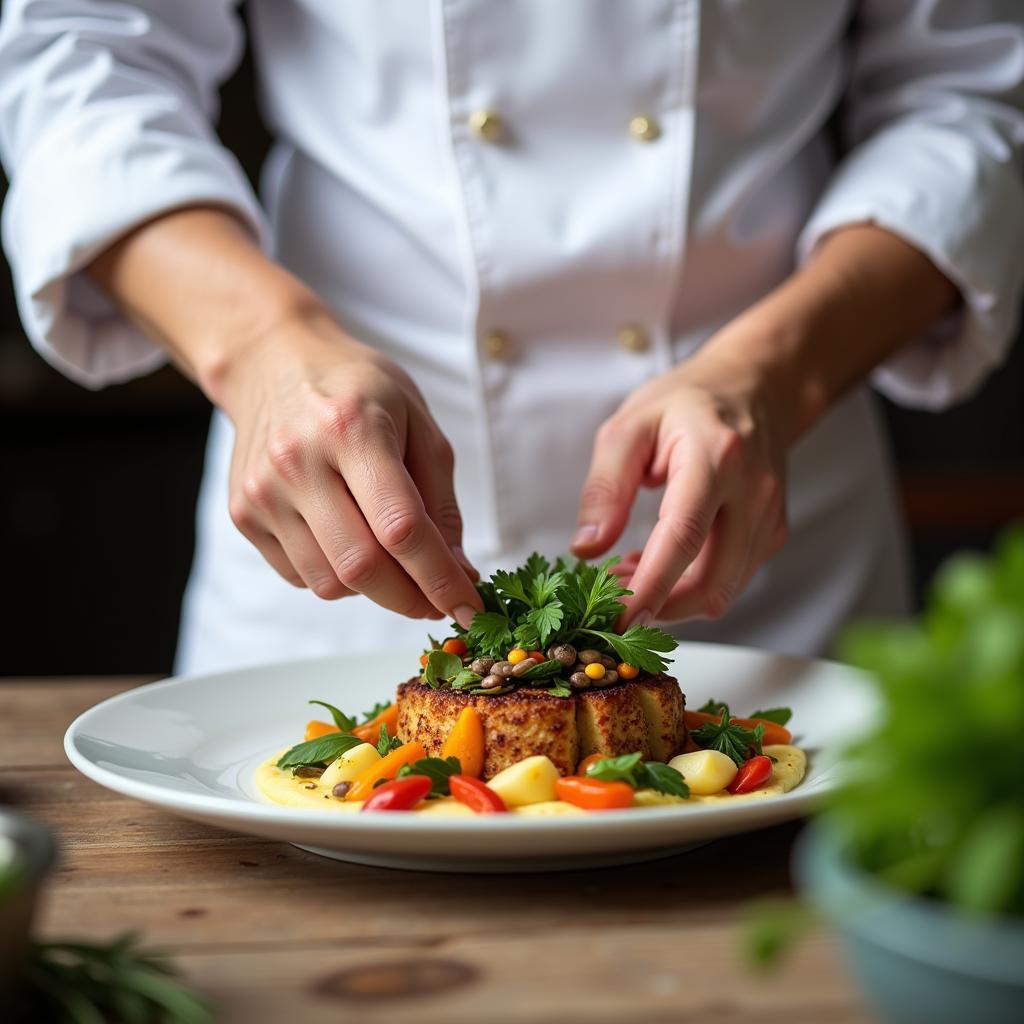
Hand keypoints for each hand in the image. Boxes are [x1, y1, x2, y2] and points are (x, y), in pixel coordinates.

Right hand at [216, 308, 481, 625]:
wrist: (273, 362)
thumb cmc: (358, 388)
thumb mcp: (418, 422)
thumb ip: (440, 501)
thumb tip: (458, 573)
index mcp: (352, 429)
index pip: (401, 528)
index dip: (441, 578)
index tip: (469, 607)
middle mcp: (299, 462)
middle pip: (361, 567)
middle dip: (410, 598)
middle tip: (437, 601)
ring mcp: (264, 492)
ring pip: (328, 583)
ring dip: (372, 588)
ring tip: (389, 557)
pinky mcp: (244, 514)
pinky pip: (300, 575)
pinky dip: (335, 575)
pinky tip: (347, 538)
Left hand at [570, 338, 789, 624]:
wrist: (754, 387)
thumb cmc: (686, 403)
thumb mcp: (628, 428)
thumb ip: (605, 488)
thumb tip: (586, 549)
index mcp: (716, 456)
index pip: (684, 537)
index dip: (650, 587)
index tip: (617, 620)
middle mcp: (753, 491)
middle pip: (712, 582)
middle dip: (658, 607)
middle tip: (611, 596)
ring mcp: (769, 516)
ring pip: (724, 591)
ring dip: (672, 599)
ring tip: (629, 572)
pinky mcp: (772, 533)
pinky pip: (732, 580)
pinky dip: (692, 586)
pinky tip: (660, 561)